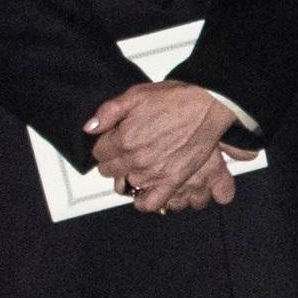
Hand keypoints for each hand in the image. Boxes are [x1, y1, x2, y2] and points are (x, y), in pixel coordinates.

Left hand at [89, 78, 244, 210]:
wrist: (207, 106)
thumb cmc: (175, 98)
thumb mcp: (136, 95)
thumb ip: (109, 112)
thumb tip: (90, 128)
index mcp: (124, 138)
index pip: (99, 152)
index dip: (105, 143)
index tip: (113, 139)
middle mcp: (136, 159)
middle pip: (109, 170)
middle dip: (112, 159)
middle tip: (124, 150)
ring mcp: (153, 173)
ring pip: (125, 185)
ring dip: (127, 175)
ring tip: (135, 164)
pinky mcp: (172, 181)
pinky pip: (150, 202)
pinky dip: (143, 201)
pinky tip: (143, 190)